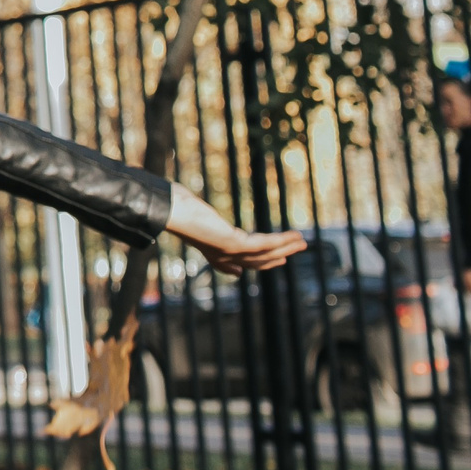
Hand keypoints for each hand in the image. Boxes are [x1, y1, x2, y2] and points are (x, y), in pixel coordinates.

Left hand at [165, 184, 304, 276]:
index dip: (250, 267)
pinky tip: (296, 236)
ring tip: (302, 243)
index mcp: (209, 249)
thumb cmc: (173, 206)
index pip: (231, 265)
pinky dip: (283, 240)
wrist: (168, 209)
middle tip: (289, 255)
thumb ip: (196, 216)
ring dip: (286, 248)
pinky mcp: (235, 244)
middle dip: (274, 259)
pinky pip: (266, 244)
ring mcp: (229, 252)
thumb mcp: (189, 213)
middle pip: (254, 261)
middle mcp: (220, 255)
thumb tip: (187, 202)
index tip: (260, 266)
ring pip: (265, 254)